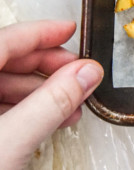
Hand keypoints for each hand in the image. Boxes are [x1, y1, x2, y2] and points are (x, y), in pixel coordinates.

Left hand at [0, 21, 102, 169]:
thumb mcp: (10, 143)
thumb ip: (51, 103)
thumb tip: (84, 73)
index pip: (3, 41)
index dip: (40, 33)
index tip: (69, 31)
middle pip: (1, 62)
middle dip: (44, 67)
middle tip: (76, 73)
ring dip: (37, 93)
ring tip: (68, 105)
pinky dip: (21, 112)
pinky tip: (44, 123)